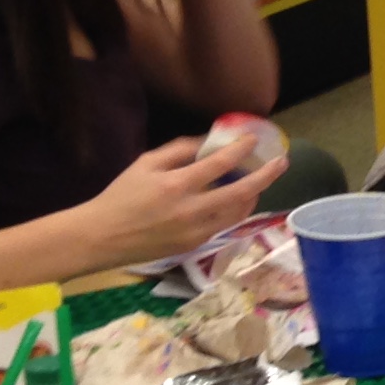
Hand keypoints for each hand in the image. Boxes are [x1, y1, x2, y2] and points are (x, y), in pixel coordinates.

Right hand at [78, 138, 288, 267]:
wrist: (102, 237)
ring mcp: (196, 231)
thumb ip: (179, 150)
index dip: (241, 150)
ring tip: (261, 180)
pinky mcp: (195, 246)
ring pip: (238, 213)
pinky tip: (238, 199)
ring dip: (254, 195)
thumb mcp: (145, 164)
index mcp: (177, 185)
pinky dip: (235, 210)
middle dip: (266, 176)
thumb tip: (209, 141)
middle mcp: (191, 210)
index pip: (220, 164)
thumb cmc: (121, 196)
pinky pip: (224, 225)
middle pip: (241, 193)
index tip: (254, 139)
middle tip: (282, 162)